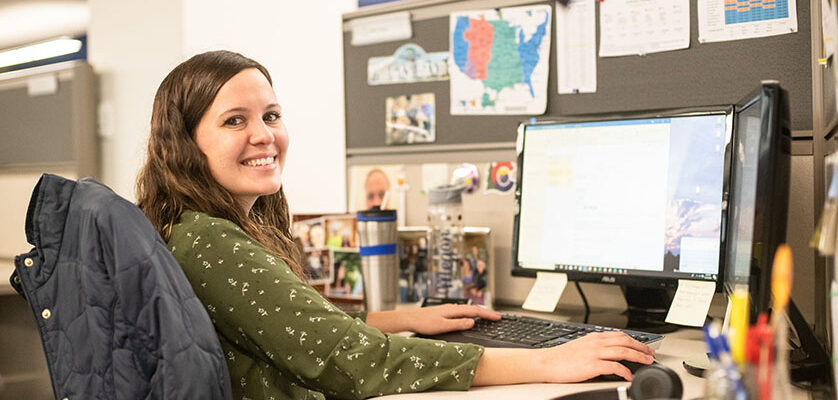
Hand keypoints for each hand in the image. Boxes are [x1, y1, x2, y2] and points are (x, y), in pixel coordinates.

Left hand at [404, 304, 501, 334]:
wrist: (410, 319)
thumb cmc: (424, 323)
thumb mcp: (442, 326)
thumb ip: (458, 324)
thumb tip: (472, 322)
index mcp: (454, 310)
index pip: (475, 311)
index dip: (488, 314)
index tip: (498, 317)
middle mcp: (452, 307)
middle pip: (473, 308)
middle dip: (486, 312)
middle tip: (497, 316)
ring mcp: (448, 308)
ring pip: (468, 308)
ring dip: (479, 311)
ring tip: (487, 315)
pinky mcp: (445, 311)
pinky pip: (462, 310)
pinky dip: (470, 312)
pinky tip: (469, 315)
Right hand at [537, 331, 654, 381]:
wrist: (546, 362)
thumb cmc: (561, 357)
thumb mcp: (581, 346)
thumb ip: (595, 346)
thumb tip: (609, 351)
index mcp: (594, 337)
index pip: (620, 335)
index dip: (635, 340)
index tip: (644, 346)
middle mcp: (596, 343)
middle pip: (625, 341)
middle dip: (641, 347)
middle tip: (650, 354)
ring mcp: (594, 353)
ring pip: (623, 351)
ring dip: (638, 356)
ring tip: (647, 362)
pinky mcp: (592, 365)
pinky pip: (614, 367)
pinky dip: (625, 371)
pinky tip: (629, 376)